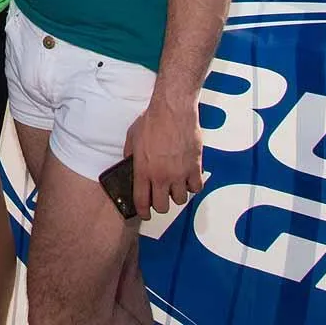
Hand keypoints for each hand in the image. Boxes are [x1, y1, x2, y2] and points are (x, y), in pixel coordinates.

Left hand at [124, 99, 203, 218]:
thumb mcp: (132, 136)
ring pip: (180, 200)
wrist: (172, 110)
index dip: (143, 212)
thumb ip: (130, 154)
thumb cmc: (151, 120)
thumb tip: (129, 165)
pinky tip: (187, 177)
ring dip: (176, 194)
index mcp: (143, 169)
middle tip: (160, 196)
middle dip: (159, 204)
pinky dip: (192, 186)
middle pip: (162, 206)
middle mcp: (161, 176)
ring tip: (173, 184)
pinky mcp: (195, 168)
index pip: (142, 201)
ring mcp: (179, 174)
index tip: (145, 214)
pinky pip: (196, 188)